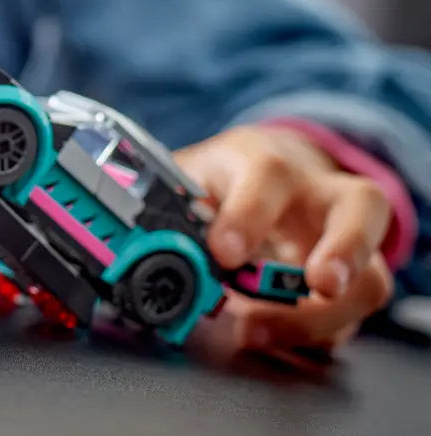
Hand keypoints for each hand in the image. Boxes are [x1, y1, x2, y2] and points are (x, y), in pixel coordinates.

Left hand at [176, 124, 393, 354]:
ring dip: (325, 314)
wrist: (267, 172)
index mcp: (267, 161)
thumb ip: (166, 205)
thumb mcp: (189, 176)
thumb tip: (133, 242)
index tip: (224, 252)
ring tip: (264, 332)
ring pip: (371, 275)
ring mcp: (345, 240)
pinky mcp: (352, 282)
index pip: (268, 174)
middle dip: (344, 249)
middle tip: (320, 284)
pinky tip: (278, 342)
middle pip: (362, 207)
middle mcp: (319, 195)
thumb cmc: (225, 178)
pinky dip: (318, 337)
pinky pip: (352, 316)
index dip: (249, 214)